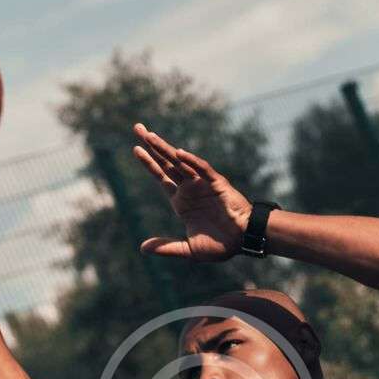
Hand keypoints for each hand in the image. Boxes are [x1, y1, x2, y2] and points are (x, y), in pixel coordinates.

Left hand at [131, 123, 250, 261]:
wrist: (243, 242)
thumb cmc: (219, 245)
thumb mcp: (188, 250)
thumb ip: (167, 247)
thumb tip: (142, 248)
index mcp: (182, 202)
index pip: (161, 177)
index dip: (148, 163)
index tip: (135, 149)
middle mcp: (190, 189)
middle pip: (167, 163)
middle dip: (152, 146)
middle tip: (137, 128)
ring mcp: (202, 184)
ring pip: (181, 162)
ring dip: (165, 149)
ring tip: (149, 136)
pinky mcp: (217, 184)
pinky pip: (203, 170)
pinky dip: (192, 161)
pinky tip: (178, 153)